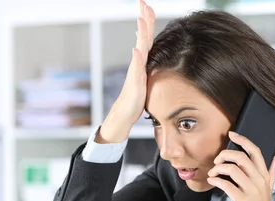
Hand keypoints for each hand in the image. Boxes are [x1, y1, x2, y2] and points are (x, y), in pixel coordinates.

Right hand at [98, 0, 155, 142]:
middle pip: (142, 37)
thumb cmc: (135, 99)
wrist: (124, 115)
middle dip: (143, 19)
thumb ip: (147, 67)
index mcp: (143, 60)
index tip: (146, 5)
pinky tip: (137, 49)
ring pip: (139, 49)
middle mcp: (138, 63)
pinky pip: (136, 69)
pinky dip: (136, 58)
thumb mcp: (146, 79)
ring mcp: (135, 71)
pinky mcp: (134, 83)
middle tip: (142, 2)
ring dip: (140, 34)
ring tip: (141, 20)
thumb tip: (150, 58)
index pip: (147, 36)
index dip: (147, 21)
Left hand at [207, 131, 274, 200]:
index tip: (232, 134)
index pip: (255, 151)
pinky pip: (226, 184)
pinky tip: (212, 181)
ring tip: (213, 173)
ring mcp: (252, 190)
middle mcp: (259, 180)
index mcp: (264, 176)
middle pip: (241, 157)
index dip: (243, 140)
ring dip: (218, 168)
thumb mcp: (268, 189)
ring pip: (232, 169)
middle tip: (217, 160)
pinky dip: (216, 180)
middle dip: (225, 155)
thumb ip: (269, 173)